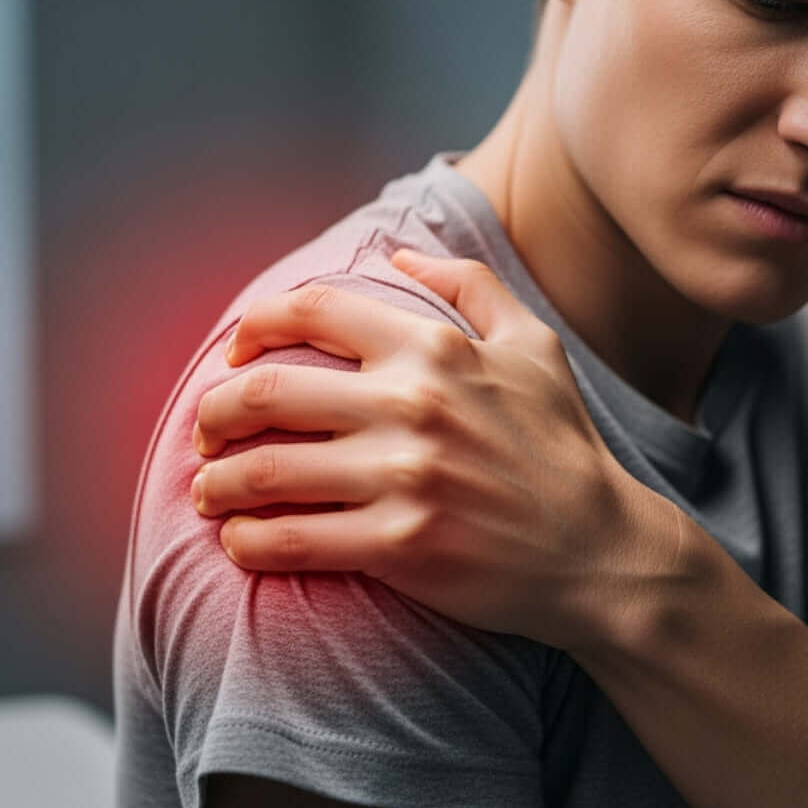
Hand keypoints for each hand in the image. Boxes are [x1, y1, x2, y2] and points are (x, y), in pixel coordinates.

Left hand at [191, 249, 693, 651]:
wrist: (602, 552)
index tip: (232, 355)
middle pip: (267, 391)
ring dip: (217, 484)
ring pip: (266, 470)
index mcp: (433, 348)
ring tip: (209, 494)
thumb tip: (399, 256)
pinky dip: (248, 541)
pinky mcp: (401, 545)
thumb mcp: (534, 347)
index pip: (311, 310)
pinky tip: (241, 542)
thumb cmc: (562, 448)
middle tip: (204, 436)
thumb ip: (470, 288)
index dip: (252, 327)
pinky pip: (293, 538)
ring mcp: (405, 476)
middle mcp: (413, 403)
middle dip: (214, 414)